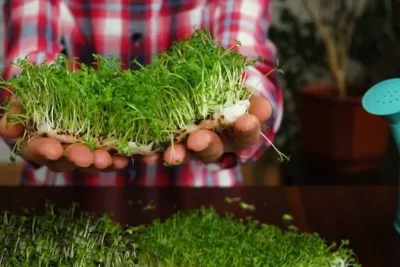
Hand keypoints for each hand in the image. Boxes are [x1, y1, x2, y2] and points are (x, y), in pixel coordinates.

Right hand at [0, 101, 128, 172]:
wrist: (72, 90)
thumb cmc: (45, 94)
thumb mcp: (29, 97)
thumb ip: (19, 110)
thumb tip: (9, 129)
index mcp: (37, 140)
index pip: (35, 150)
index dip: (43, 151)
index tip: (53, 150)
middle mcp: (59, 152)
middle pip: (65, 161)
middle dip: (76, 158)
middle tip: (85, 156)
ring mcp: (81, 154)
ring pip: (89, 164)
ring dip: (98, 163)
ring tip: (107, 159)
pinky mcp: (102, 152)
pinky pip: (110, 160)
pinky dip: (117, 160)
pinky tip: (123, 159)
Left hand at [156, 95, 271, 164]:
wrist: (198, 87)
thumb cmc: (225, 90)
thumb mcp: (238, 89)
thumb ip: (249, 98)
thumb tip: (264, 110)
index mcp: (234, 132)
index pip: (245, 135)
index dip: (247, 130)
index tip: (247, 121)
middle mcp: (213, 143)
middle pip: (213, 150)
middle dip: (206, 145)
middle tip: (198, 139)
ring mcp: (188, 147)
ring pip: (185, 155)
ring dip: (178, 154)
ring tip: (171, 153)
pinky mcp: (167, 144)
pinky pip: (158, 152)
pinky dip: (152, 154)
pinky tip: (147, 154)